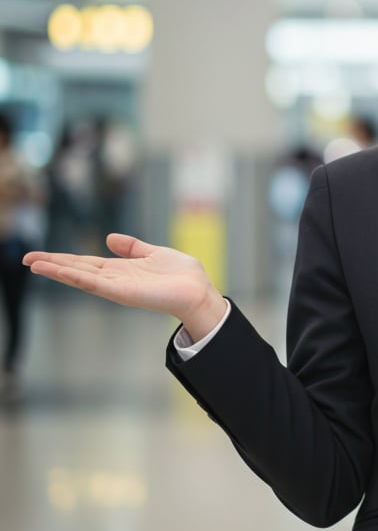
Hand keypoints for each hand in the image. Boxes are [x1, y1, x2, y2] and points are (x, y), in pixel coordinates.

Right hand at [23, 233, 227, 340]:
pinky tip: (59, 270)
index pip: (85, 263)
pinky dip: (75, 277)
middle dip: (52, 264)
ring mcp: (116, 287)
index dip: (63, 258)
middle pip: (77, 269)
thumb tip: (109, 238)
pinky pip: (94, 283)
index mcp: (120, 269)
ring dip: (56, 270)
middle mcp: (114, 279)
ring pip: (80, 276)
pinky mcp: (122, 292)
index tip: (41, 255)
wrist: (198, 290)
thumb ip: (132, 247)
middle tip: (26, 258)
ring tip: (33, 263)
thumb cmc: (181, 275)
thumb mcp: (153, 253)